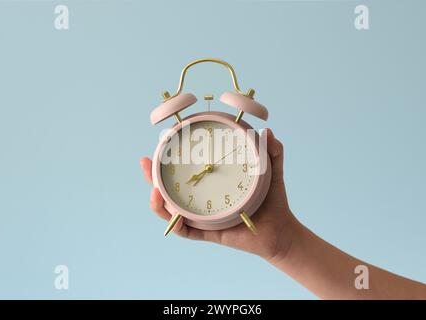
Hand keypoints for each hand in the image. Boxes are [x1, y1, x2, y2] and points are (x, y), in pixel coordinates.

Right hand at [140, 129, 298, 261]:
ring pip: (171, 211)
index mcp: (210, 184)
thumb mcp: (272, 171)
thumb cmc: (273, 201)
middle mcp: (202, 200)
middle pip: (169, 190)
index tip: (160, 143)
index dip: (168, 160)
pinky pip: (186, 232)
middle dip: (151, 178)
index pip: (184, 171)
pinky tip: (171, 212)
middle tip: (144, 163)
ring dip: (157, 202)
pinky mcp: (209, 234)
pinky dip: (176, 224)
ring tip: (154, 190)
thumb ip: (273, 151)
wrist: (281, 230)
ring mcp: (203, 218)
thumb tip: (269, 131)